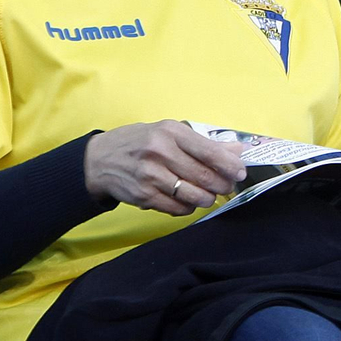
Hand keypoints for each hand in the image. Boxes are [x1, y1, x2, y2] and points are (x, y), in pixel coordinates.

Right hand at [84, 120, 247, 215]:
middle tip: (227, 185)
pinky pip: (178, 208)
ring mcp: (151, 175)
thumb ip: (204, 142)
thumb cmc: (141, 142)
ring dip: (207, 198)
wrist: (99, 159)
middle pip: (205, 176)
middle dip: (223, 184)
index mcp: (170, 132)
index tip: (240, 172)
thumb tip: (238, 151)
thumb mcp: (169, 133)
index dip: (230, 165)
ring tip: (208, 194)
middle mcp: (160, 152)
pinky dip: (188, 207)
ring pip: (194, 195)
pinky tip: (186, 199)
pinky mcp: (144, 195)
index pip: (209, 151)